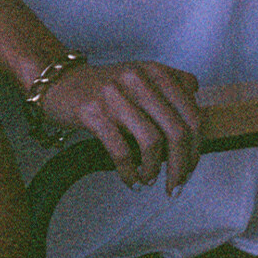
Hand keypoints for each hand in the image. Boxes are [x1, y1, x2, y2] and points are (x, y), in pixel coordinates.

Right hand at [36, 60, 201, 191]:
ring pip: (152, 142)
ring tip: (149, 180)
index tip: (191, 167)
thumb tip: (199, 112)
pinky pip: (121, 151)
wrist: (59, 82)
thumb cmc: (103, 87)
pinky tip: (130, 179)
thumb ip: (171, 87)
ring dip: (154, 170)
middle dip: (181, 166)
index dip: (196, 147)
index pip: (191, 114)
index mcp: (155, 72)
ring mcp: (115, 95)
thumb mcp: (141, 77)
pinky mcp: (93, 112)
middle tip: (176, 184)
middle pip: (176, 131)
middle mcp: (138, 79)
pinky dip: (129, 172)